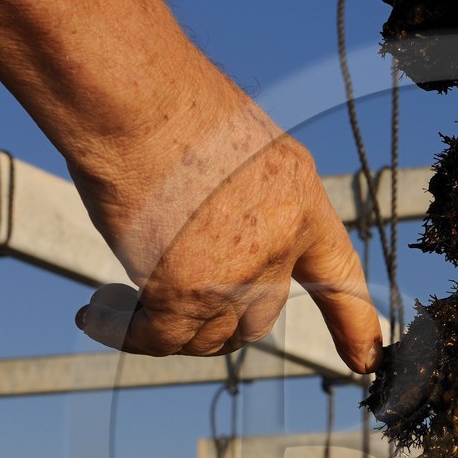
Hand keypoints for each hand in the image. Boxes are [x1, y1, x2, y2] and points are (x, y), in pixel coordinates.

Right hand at [71, 93, 381, 373]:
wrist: (135, 96)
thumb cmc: (168, 102)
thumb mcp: (236, 147)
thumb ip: (242, 202)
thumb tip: (212, 248)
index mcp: (299, 200)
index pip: (338, 275)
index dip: (353, 325)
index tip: (365, 362)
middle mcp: (278, 243)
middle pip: (256, 316)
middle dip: (212, 315)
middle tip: (162, 295)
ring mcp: (236, 273)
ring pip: (208, 336)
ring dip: (165, 328)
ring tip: (117, 300)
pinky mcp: (184, 292)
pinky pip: (157, 339)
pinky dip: (122, 331)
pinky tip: (93, 313)